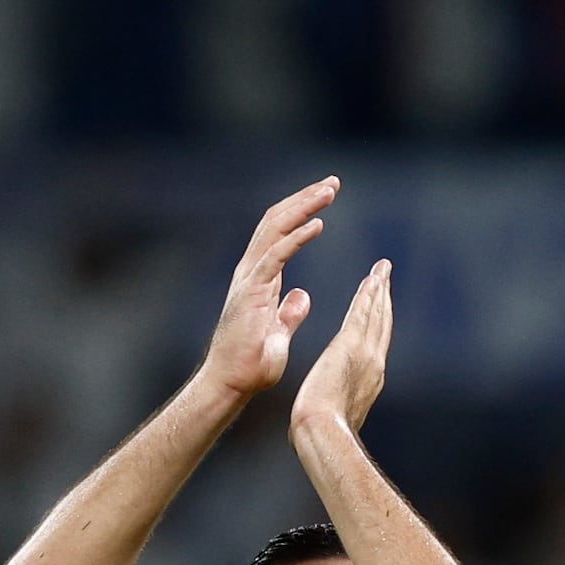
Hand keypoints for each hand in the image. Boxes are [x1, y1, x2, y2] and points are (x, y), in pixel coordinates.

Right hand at [201, 179, 337, 401]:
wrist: (232, 382)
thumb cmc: (252, 362)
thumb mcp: (279, 331)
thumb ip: (289, 311)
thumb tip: (302, 296)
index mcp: (261, 277)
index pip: (281, 231)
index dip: (302, 210)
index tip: (326, 196)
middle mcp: (252, 270)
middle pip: (277, 221)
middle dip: (305, 198)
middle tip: (333, 182)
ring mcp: (250, 278)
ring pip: (275, 229)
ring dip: (303, 207)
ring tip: (329, 192)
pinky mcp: (252, 291)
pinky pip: (276, 256)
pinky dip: (296, 237)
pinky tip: (317, 224)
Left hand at [296, 253, 392, 434]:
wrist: (324, 432)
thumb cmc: (321, 430)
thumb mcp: (334, 413)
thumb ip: (337, 401)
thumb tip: (329, 403)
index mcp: (368, 379)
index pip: (375, 344)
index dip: (378, 321)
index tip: (378, 304)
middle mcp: (375, 364)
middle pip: (382, 324)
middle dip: (384, 299)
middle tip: (385, 276)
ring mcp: (367, 354)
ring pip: (377, 315)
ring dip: (380, 290)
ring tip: (382, 269)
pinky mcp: (352, 347)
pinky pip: (363, 313)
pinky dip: (370, 295)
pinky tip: (372, 278)